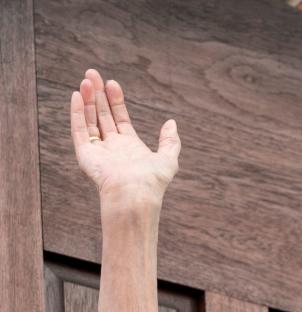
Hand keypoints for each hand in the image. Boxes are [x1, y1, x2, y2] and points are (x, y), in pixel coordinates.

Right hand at [70, 68, 179, 201]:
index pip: (119, 118)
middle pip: (102, 115)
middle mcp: (112, 147)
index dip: (115, 100)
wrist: (135, 194)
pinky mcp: (85, 154)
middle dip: (98, 94)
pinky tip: (76, 96)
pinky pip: (79, 130)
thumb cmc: (153, 181)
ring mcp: (98, 150)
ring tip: (86, 80)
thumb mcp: (168, 158)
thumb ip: (170, 141)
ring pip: (90, 119)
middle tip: (92, 74)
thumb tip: (172, 122)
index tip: (112, 83)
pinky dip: (77, 113)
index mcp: (129, 146)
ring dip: (87, 99)